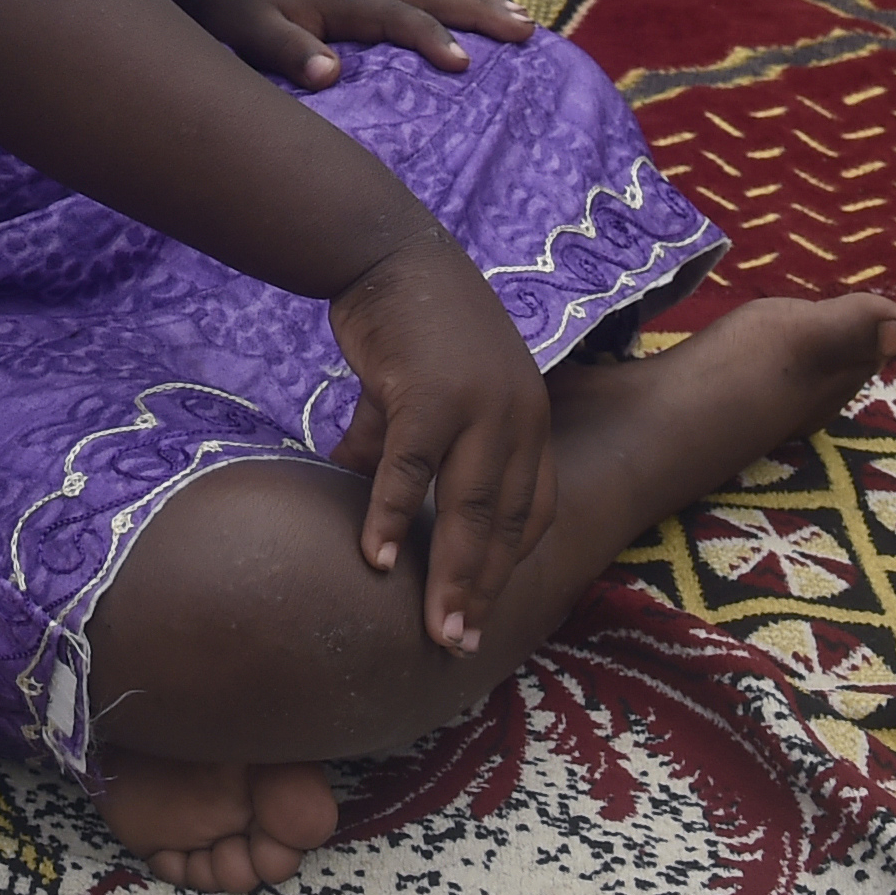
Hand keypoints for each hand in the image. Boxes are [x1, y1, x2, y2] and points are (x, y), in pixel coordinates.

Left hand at [171, 0, 528, 86]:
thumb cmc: (238, 11)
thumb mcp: (252, 33)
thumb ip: (289, 51)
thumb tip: (329, 73)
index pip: (397, 17)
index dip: (429, 37)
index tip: (463, 64)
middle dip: (480, 9)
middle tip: (526, 29)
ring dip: (480, 4)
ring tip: (525, 22)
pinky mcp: (373, 2)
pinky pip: (427, 2)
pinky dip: (462, 6)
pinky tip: (487, 20)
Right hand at [325, 234, 553, 653]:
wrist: (389, 250)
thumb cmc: (410, 318)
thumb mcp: (426, 387)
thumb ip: (406, 443)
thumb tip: (363, 492)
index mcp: (528, 417)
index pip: (533, 509)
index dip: (510, 564)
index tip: (485, 609)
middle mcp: (517, 416)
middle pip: (505, 523)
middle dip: (484, 590)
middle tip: (460, 645)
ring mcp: (478, 406)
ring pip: (469, 509)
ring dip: (451, 575)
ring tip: (434, 627)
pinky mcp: (429, 395)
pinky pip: (410, 472)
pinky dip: (394, 519)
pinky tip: (377, 561)